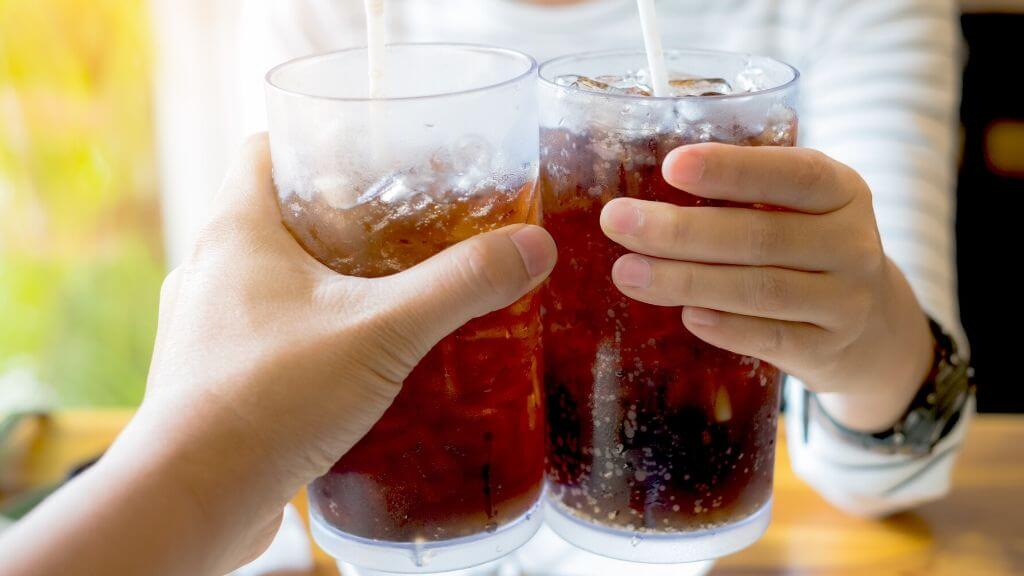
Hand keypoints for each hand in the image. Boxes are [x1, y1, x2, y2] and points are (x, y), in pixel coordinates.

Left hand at [0, 135, 556, 575]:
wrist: (195, 499)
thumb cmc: (269, 400)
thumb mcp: (382, 331)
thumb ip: (458, 286)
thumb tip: (530, 249)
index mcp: (236, 232)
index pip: (264, 149)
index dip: (315, 142)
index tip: (371, 156)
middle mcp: (208, 271)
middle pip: (274, 215)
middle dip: (338, 219)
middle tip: (402, 230)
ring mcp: (205, 328)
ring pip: (266, 281)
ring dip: (321, 283)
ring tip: (385, 298)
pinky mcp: (213, 380)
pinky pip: (263, 336)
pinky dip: (305, 337)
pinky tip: (351, 365)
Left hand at [600, 144, 933, 431]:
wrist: (872, 329)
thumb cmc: (807, 249)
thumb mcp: (798, 209)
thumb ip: (746, 195)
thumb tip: (645, 190)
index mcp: (842, 190)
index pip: (791, 174)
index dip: (731, 169)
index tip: (670, 166)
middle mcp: (852, 243)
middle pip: (760, 236)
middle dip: (680, 230)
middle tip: (617, 221)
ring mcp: (846, 301)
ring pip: (760, 289)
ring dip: (686, 280)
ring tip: (627, 272)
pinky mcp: (828, 349)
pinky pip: (772, 338)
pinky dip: (727, 327)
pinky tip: (686, 316)